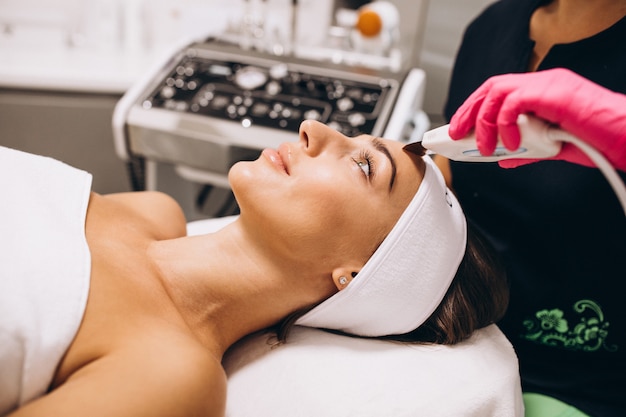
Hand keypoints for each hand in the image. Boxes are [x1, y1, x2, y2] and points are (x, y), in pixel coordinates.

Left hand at [448, 68, 625, 169]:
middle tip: (454, 135)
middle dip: (468, 112)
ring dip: (483, 122)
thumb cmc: (596, 140)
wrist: (624, 138)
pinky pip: (515, 101)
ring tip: (483, 146)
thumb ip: (527, 150)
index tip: (457, 130)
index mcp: (540, 92)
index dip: (473, 109)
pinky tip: (512, 144)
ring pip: (497, 92)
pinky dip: (505, 124)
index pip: (496, 92)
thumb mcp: (552, 148)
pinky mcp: (554, 93)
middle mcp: (542, 83)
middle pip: (490, 88)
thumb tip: (502, 159)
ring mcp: (548, 84)